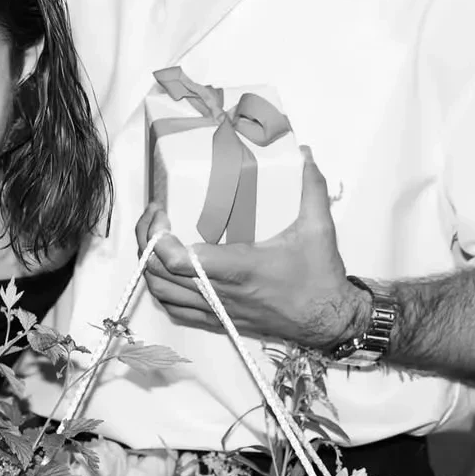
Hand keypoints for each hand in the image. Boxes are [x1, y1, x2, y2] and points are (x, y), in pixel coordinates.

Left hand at [135, 146, 368, 348]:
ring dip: (149, 266)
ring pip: (163, 294)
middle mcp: (223, 293)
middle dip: (146, 242)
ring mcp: (218, 310)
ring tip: (154, 240)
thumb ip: (311, 188)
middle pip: (160, 274)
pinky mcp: (220, 320)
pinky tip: (166, 270)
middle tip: (153, 218)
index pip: (180, 260)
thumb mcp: (320, 228)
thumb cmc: (320, 278)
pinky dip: (163, 290)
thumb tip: (304, 155)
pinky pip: (176, 310)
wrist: (328, 320)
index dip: (157, 237)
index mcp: (240, 269)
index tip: (160, 211)